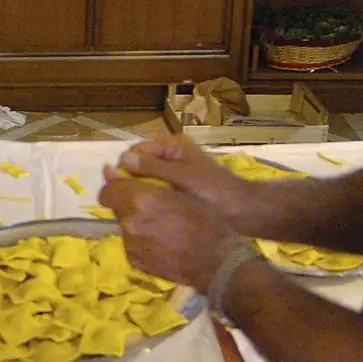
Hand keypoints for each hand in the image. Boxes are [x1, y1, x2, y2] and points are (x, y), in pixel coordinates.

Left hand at [99, 166, 244, 292]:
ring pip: (125, 226)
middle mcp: (130, 223)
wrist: (218, 262)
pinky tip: (163, 241)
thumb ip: (147, 179)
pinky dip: (142, 239)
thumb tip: (116, 172)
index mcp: (141, 201)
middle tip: (151, 204)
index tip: (121, 180)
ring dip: (136, 221)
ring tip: (162, 225)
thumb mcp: (182, 191)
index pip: (108, 190)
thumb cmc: (206, 220)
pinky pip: (132, 243)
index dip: (113, 184)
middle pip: (117, 208)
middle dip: (128, 203)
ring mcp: (131, 245)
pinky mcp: (136, 262)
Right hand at [117, 135, 258, 223]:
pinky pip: (157, 193)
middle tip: (126, 204)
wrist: (244, 213)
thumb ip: (152, 168)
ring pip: (147, 181)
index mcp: (172, 146)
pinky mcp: (178, 191)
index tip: (118, 189)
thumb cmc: (214, 192)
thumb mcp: (181, 177)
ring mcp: (175, 175)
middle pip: (139, 166)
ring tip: (136, 210)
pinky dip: (151, 201)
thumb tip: (122, 159)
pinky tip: (149, 214)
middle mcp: (171, 157)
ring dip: (141, 193)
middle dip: (131, 181)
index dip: (125, 167)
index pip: (136, 151)